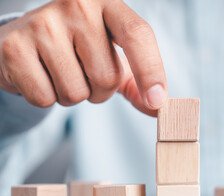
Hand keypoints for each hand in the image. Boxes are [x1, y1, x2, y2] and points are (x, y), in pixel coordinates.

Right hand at [0, 0, 166, 115]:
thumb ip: (139, 82)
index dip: (151, 70)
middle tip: (86, 73)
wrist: (30, 40)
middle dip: (100, 90)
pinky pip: (45, 98)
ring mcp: (43, 24)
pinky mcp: (14, 47)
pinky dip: (47, 98)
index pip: (137, 35)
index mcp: (107, 4)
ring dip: (75, 95)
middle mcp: (76, 6)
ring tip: (63, 72)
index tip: (157, 101)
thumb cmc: (80, 48)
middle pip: (107, 77)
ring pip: (76, 92)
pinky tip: (41, 75)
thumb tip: (159, 107)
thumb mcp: (114, 57)